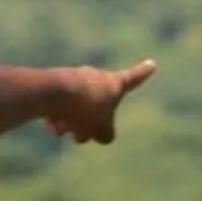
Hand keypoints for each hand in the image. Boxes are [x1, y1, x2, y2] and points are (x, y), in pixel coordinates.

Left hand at [37, 60, 156, 145]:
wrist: (50, 94)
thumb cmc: (84, 109)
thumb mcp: (102, 128)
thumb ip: (107, 134)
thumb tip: (103, 136)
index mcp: (113, 83)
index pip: (133, 78)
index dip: (142, 73)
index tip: (152, 63)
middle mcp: (95, 77)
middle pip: (99, 106)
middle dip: (90, 124)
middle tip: (80, 136)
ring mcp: (75, 79)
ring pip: (79, 110)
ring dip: (73, 124)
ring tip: (63, 128)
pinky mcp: (55, 84)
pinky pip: (61, 107)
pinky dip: (58, 118)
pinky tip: (51, 124)